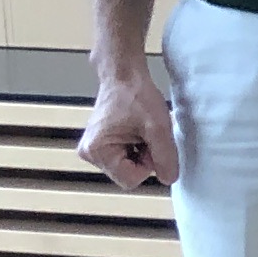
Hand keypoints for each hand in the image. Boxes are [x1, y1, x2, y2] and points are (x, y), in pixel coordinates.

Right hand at [77, 72, 177, 192]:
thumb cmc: (136, 96)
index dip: (148, 164)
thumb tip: (168, 179)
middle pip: (127, 174)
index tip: (149, 142)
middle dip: (143, 158)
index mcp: (97, 151)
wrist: (124, 76)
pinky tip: (136, 131)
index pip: (130, 180)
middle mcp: (89, 154)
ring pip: (127, 167)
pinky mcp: (99, 145)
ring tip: (141, 130)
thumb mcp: (158, 128)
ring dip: (141, 153)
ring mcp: (92, 150)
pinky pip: (123, 157)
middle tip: (146, 134)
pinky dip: (135, 148)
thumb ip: (165, 156)